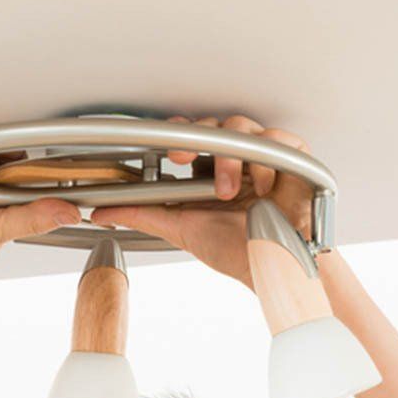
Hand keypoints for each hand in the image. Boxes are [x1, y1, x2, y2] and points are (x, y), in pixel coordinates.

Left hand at [89, 114, 314, 289]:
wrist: (272, 270)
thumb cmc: (237, 251)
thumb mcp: (182, 230)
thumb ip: (143, 216)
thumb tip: (103, 212)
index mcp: (210, 173)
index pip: (192, 139)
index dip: (178, 137)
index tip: (166, 149)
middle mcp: (236, 162)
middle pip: (215, 128)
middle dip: (199, 140)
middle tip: (183, 157)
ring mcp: (264, 160)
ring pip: (243, 130)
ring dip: (230, 159)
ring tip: (228, 192)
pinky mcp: (294, 163)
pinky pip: (280, 141)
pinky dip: (267, 160)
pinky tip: (261, 188)